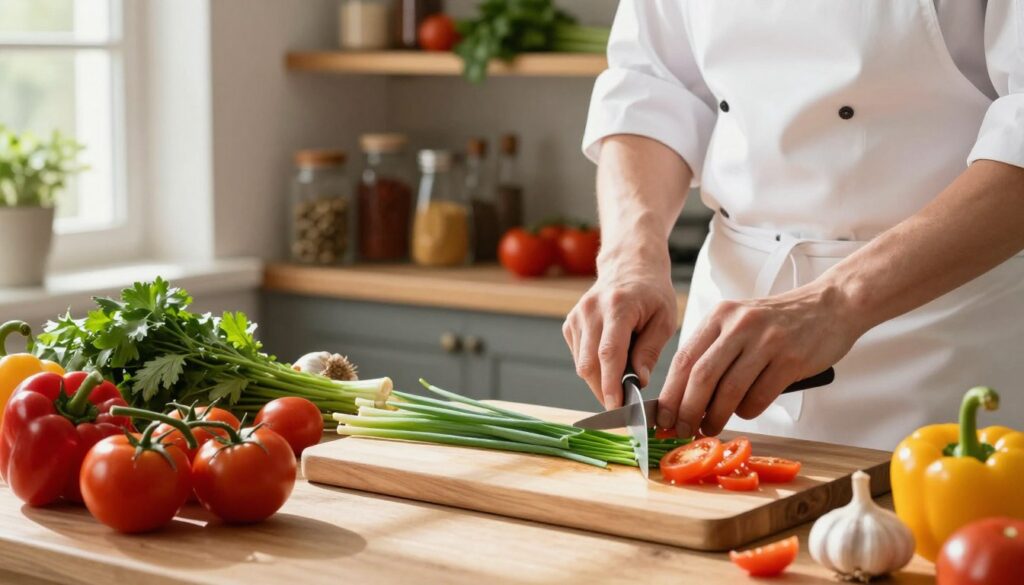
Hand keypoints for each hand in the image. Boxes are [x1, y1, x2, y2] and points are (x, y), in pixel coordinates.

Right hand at [563, 244, 678, 409]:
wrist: (629, 265)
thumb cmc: (652, 293)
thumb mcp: (665, 319)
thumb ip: (650, 350)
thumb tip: (639, 380)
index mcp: (618, 306)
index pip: (608, 352)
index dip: (610, 384)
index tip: (617, 407)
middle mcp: (591, 310)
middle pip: (589, 363)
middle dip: (604, 390)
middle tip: (624, 406)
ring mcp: (577, 316)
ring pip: (581, 364)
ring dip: (599, 381)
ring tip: (621, 383)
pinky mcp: (570, 324)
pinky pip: (578, 357)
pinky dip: (593, 368)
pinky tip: (610, 364)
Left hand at [656, 281, 864, 436]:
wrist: (830, 306)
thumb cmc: (778, 322)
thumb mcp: (739, 323)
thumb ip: (713, 352)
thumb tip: (684, 398)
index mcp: (720, 316)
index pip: (683, 359)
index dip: (669, 393)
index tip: (662, 417)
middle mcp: (739, 325)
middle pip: (701, 377)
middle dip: (687, 411)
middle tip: (682, 429)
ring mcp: (766, 341)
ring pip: (729, 391)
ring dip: (716, 417)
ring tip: (711, 427)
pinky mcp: (790, 359)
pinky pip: (759, 397)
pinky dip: (747, 412)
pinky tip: (746, 411)